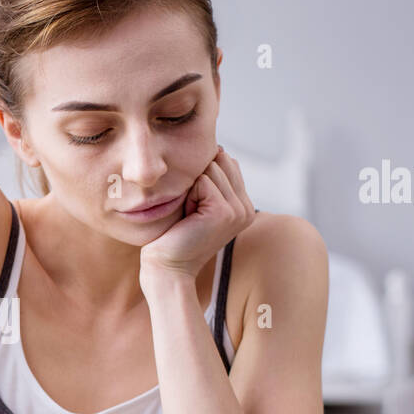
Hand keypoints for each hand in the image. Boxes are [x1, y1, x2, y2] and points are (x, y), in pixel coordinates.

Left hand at [139, 146, 256, 281]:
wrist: (167, 267)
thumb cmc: (174, 235)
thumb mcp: (197, 202)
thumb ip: (212, 179)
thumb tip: (217, 147)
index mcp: (244, 205)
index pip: (228, 163)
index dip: (203, 176)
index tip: (195, 205)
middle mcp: (247, 208)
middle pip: (221, 162)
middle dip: (198, 180)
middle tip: (191, 211)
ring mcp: (238, 210)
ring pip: (212, 169)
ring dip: (192, 188)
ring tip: (189, 215)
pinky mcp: (224, 212)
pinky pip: (203, 181)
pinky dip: (189, 195)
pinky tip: (188, 217)